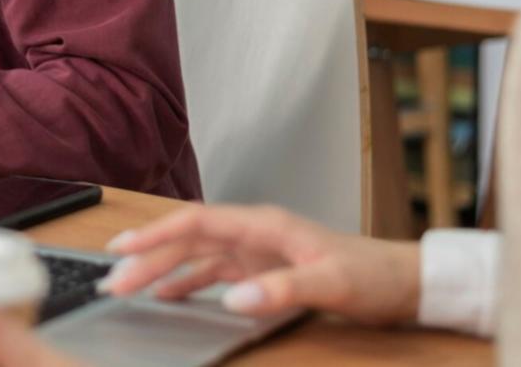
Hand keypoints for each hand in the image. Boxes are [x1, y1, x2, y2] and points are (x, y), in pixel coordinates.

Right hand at [103, 205, 420, 325]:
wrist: (406, 282)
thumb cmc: (373, 275)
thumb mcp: (331, 283)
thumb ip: (282, 289)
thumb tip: (234, 298)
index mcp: (264, 225)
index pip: (197, 222)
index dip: (156, 233)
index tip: (123, 248)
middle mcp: (255, 233)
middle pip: (189, 240)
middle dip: (148, 257)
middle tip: (113, 281)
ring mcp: (258, 251)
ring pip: (197, 256)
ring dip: (162, 269)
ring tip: (128, 287)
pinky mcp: (265, 270)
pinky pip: (214, 273)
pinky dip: (187, 283)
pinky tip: (169, 296)